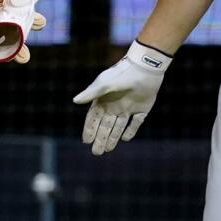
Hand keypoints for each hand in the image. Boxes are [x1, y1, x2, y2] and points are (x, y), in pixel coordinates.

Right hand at [73, 41, 172, 155]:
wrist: (145, 67)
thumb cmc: (122, 74)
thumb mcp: (105, 84)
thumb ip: (92, 93)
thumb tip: (75, 101)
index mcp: (104, 99)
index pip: (94, 118)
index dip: (89, 129)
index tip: (86, 141)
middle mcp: (114, 105)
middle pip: (105, 126)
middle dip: (100, 138)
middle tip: (96, 152)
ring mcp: (128, 107)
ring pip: (118, 127)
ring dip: (113, 138)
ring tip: (107, 150)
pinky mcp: (142, 109)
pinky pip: (135, 122)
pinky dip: (131, 130)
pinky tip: (125, 139)